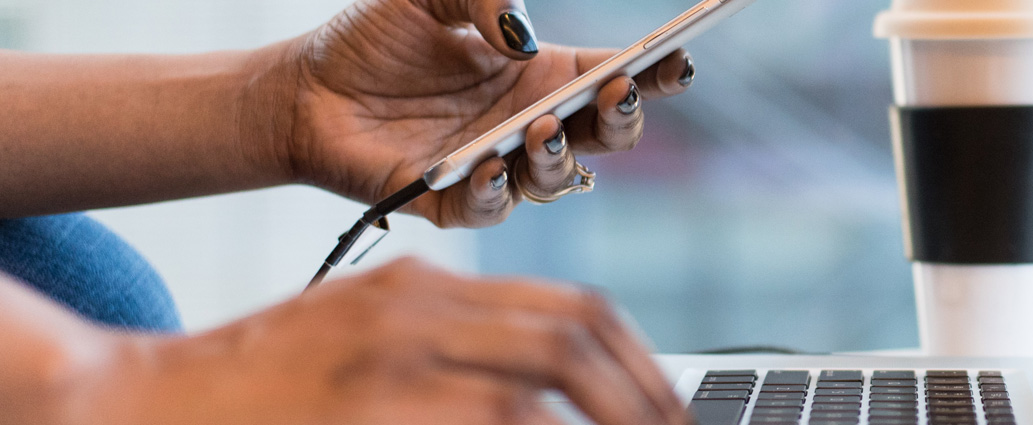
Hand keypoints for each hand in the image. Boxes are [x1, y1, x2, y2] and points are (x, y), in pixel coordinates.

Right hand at [74, 258, 685, 424]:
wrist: (135, 403)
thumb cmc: (257, 384)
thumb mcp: (366, 331)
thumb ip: (456, 342)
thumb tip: (551, 397)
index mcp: (425, 288)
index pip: (571, 312)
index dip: (639, 365)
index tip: (667, 408)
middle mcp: (413, 315)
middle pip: (569, 346)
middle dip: (638, 403)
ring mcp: (384, 369)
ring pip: (530, 401)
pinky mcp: (364, 417)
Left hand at [271, 0, 694, 227]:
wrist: (303, 90)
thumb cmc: (373, 41)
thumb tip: (522, 35)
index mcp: (541, 75)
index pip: (616, 77)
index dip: (655, 72)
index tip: (677, 58)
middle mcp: (530, 124)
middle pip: (606, 136)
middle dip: (623, 119)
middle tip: (615, 93)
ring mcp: (497, 166)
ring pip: (558, 179)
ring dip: (559, 157)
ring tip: (541, 128)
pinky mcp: (452, 201)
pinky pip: (491, 208)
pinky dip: (496, 191)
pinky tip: (488, 164)